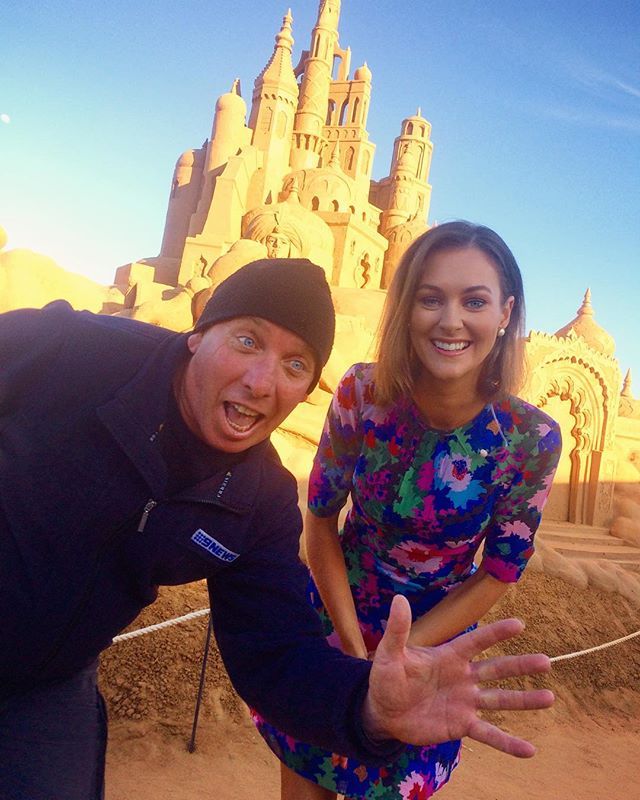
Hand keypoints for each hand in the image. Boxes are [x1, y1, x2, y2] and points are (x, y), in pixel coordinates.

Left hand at [362, 595, 553, 757]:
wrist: (382, 712)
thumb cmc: (386, 678)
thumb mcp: (389, 653)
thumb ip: (398, 629)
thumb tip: (398, 599)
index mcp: (448, 656)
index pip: (476, 642)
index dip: (496, 633)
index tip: (520, 624)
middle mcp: (462, 677)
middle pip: (496, 670)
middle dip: (520, 665)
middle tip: (547, 662)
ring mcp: (465, 702)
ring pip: (499, 700)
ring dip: (524, 700)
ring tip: (550, 698)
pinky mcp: (461, 725)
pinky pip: (489, 734)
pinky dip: (508, 743)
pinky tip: (530, 751)